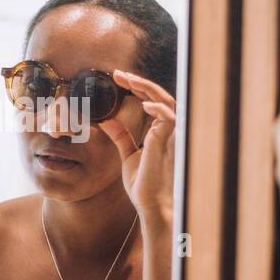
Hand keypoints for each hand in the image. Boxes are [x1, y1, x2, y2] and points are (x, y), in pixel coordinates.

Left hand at [99, 70, 176, 226]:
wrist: (151, 205)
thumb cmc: (144, 184)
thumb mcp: (128, 155)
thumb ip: (121, 136)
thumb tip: (107, 120)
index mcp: (160, 132)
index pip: (152, 102)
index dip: (137, 88)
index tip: (118, 79)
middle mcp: (169, 131)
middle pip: (161, 97)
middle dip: (140, 83)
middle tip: (119, 74)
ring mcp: (171, 137)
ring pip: (167, 102)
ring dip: (147, 89)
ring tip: (128, 81)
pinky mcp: (169, 144)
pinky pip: (169, 120)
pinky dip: (158, 109)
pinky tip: (143, 104)